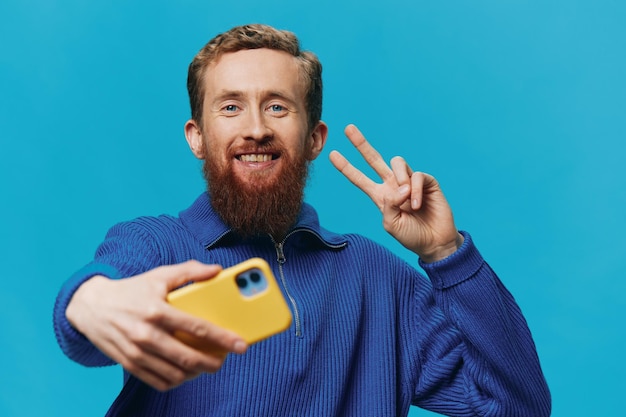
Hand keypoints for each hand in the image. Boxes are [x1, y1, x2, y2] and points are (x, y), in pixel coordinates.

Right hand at [66, 260, 246, 390]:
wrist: (90, 306)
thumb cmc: (131, 290)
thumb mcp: (159, 275)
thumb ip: (190, 271)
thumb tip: (217, 270)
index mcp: (157, 310)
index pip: (197, 328)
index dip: (223, 339)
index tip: (240, 344)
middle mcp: (146, 334)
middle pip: (188, 357)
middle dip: (213, 362)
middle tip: (225, 359)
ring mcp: (136, 353)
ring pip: (175, 374)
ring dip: (196, 373)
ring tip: (207, 364)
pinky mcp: (129, 364)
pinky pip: (158, 381)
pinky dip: (177, 381)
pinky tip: (187, 372)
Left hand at [329, 124, 462, 261]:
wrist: (434, 242)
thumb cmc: (411, 236)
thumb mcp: (391, 224)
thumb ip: (389, 204)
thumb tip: (400, 186)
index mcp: (380, 196)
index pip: (359, 178)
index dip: (346, 167)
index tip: (332, 154)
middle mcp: (392, 185)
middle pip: (373, 159)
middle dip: (361, 144)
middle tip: (348, 128)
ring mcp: (409, 181)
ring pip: (397, 162)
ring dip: (400, 180)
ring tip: (408, 202)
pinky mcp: (426, 181)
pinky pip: (417, 176)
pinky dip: (416, 190)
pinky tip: (417, 204)